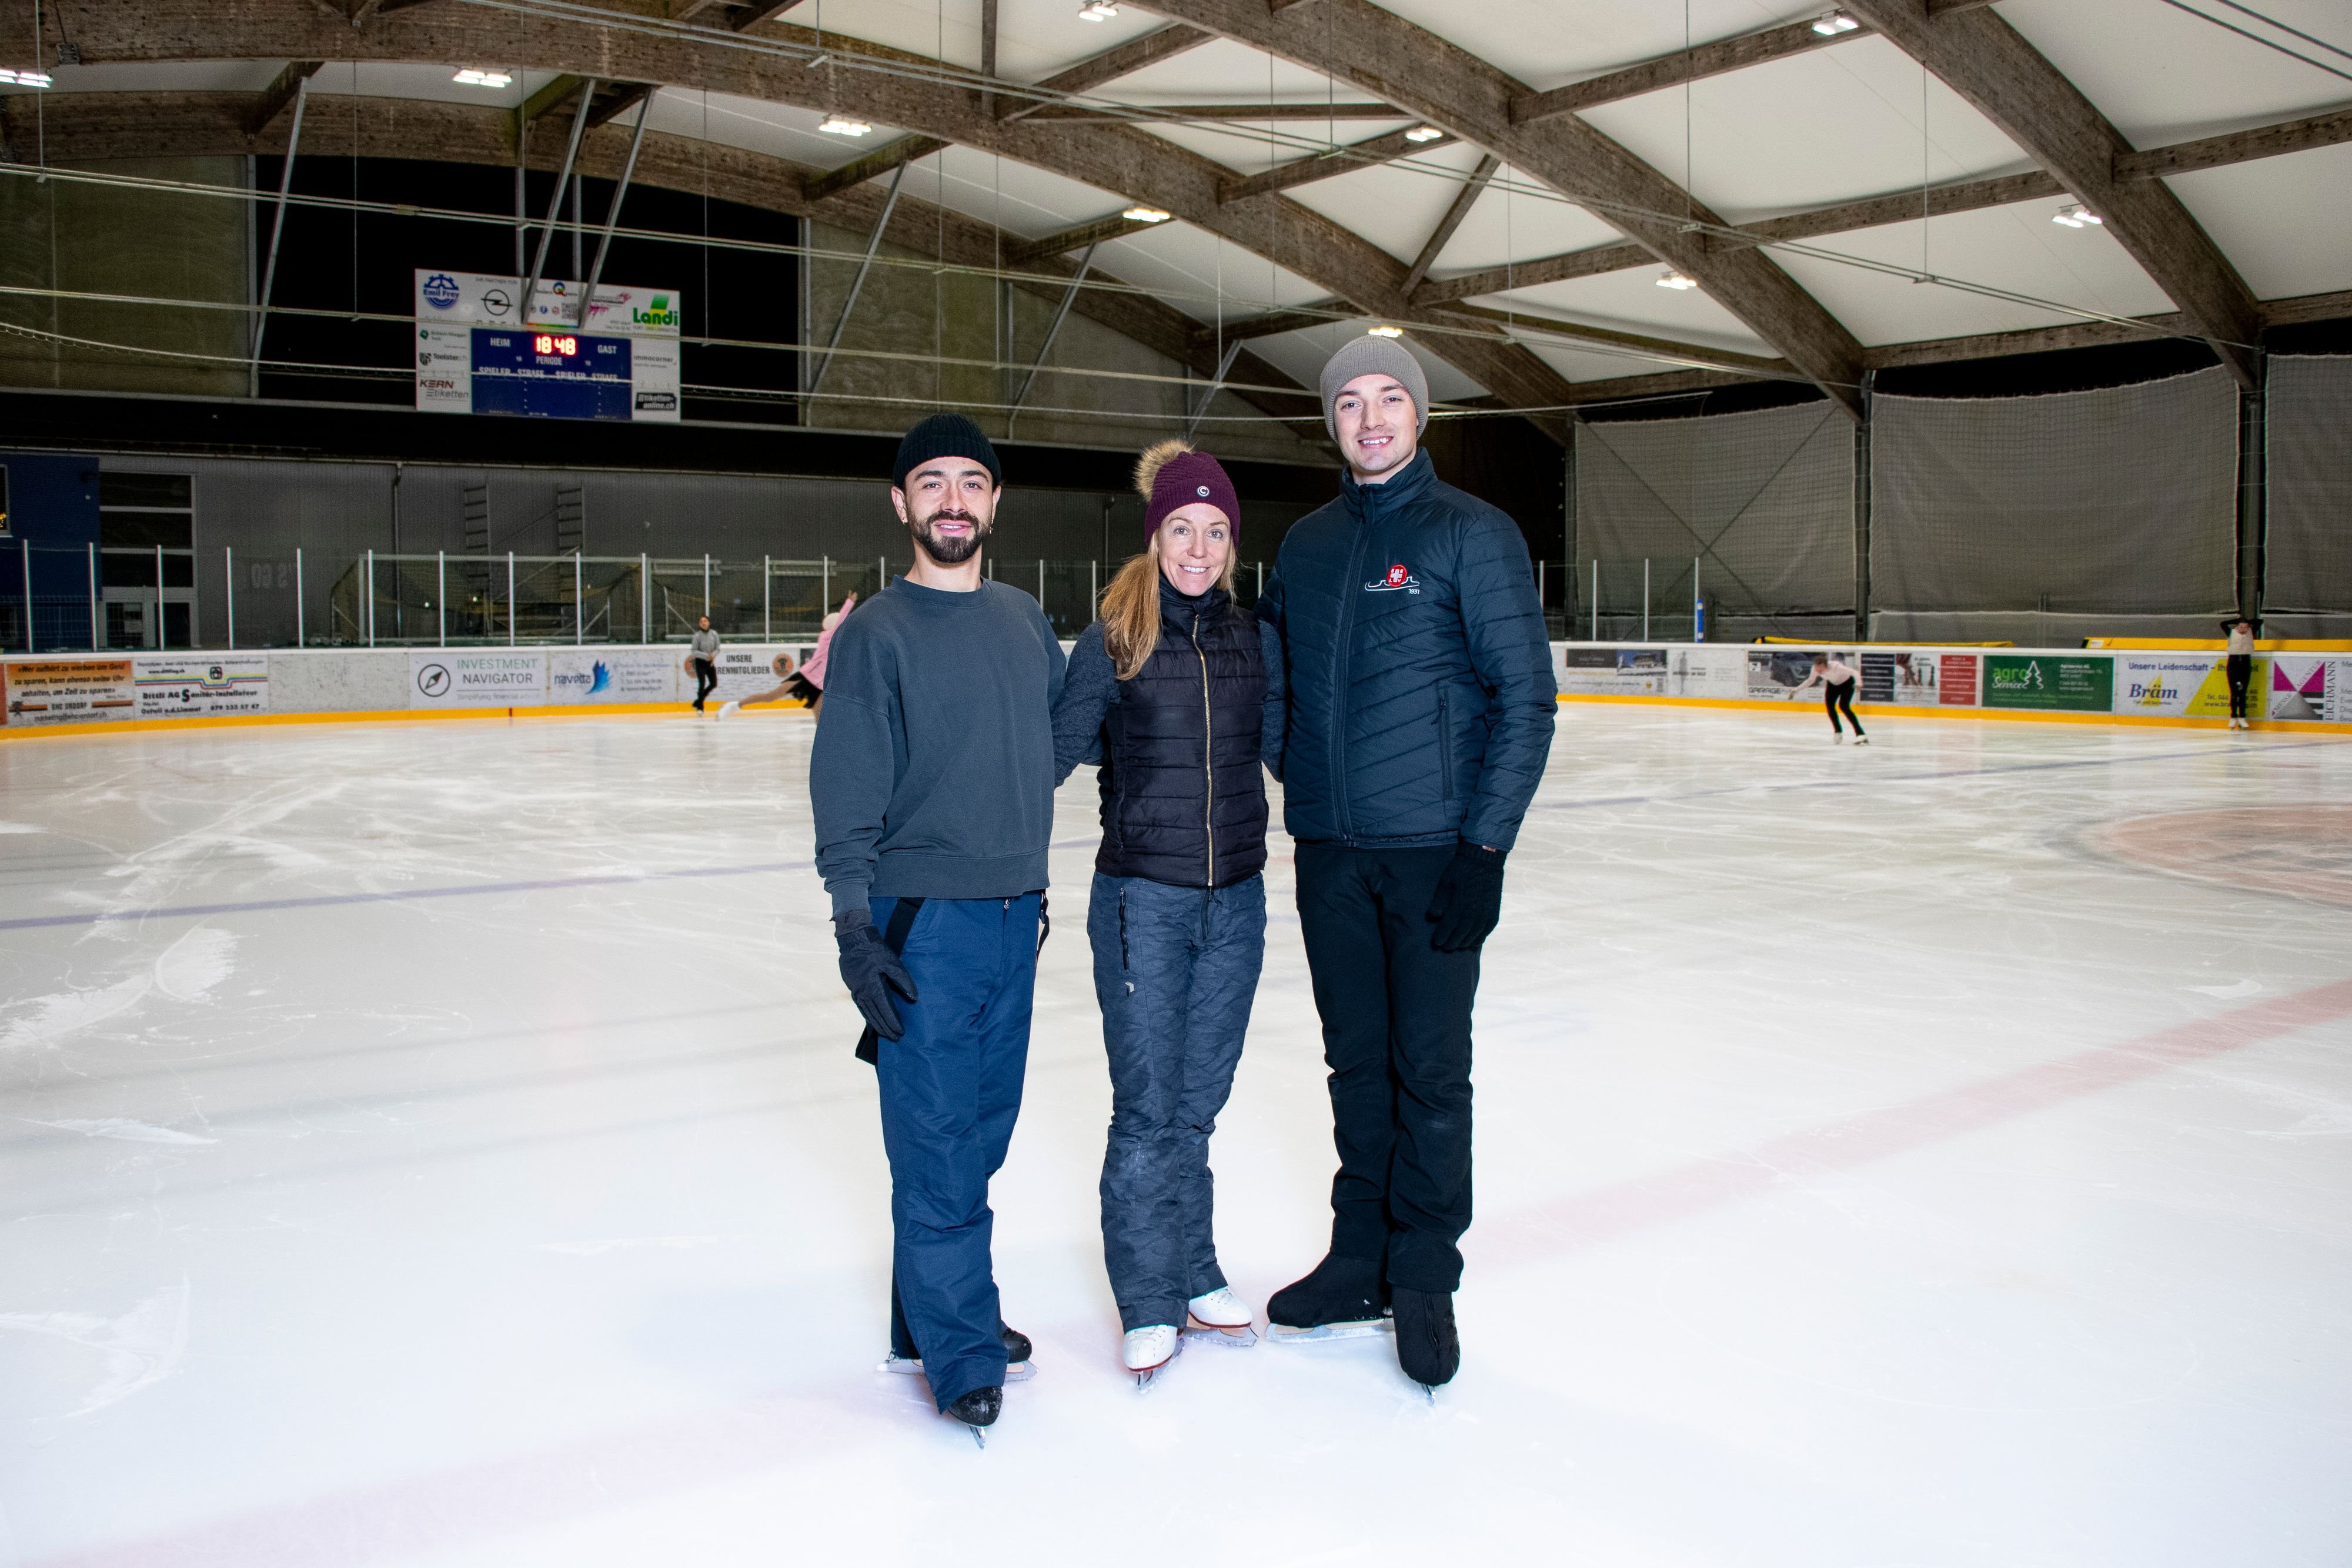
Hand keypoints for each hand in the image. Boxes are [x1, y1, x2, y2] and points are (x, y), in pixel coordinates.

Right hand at [835, 909, 918, 1039]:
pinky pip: (861, 1008)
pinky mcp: (853, 989)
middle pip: (876, 1016)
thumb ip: (904, 981)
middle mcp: (863, 993)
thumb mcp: (893, 963)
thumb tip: (914, 998)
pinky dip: (868, 1017)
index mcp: (874, 987)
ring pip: (868, 1014)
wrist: (853, 940)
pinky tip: (872, 1021)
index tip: (901, 1032)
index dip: (894, 1022)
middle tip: (896, 1038)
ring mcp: (856, 992)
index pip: (886, 1010)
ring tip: (886, 1035)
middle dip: (886, 1028)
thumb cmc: (875, 950)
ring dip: (877, 1025)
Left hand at [1426, 843, 1505, 951]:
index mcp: (1460, 907)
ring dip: (1465, 942)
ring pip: (1474, 936)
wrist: (1485, 860)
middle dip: (1452, 943)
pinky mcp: (1494, 913)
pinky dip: (1479, 938)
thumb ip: (1440, 901)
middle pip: (1461, 935)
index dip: (1441, 937)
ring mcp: (1486, 915)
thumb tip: (1433, 916)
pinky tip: (1474, 941)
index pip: (1448, 929)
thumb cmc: (1462, 869)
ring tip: (1458, 945)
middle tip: (1445, 947)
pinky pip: (1487, 931)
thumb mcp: (1446, 882)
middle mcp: (1474, 915)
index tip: (1436, 942)